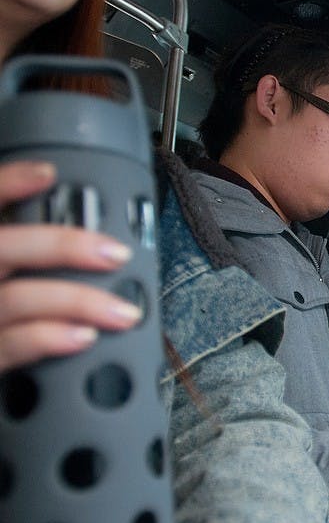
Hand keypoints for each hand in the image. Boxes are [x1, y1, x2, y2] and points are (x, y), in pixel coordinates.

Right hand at [0, 161, 140, 372]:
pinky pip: (9, 348)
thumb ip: (29, 261)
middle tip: (116, 254)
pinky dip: (48, 339)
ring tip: (123, 312)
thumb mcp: (12, 275)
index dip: (5, 183)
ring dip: (75, 301)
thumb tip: (93, 248)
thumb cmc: (6, 324)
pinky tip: (82, 338)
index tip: (49, 173)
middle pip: (2, 249)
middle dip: (62, 246)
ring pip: (15, 299)